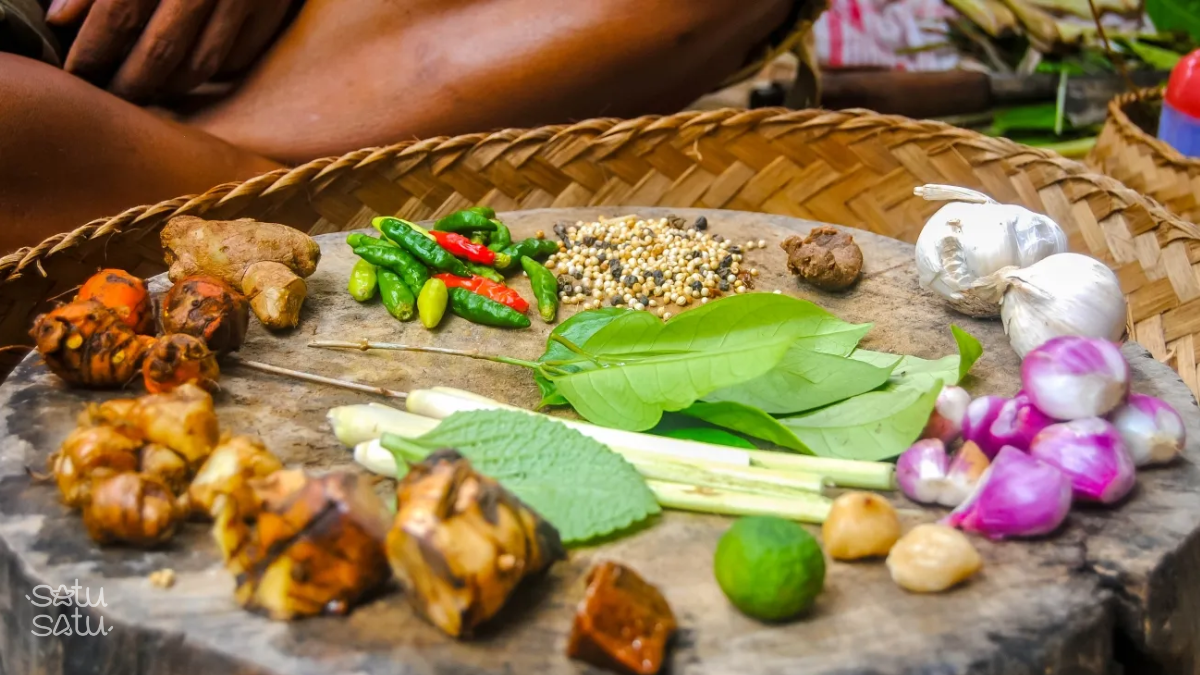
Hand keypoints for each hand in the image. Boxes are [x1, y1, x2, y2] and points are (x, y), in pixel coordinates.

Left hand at [47, 0, 293, 101]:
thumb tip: (60, 19)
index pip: (118, 17)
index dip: (92, 53)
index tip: (76, 74)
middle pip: (160, 53)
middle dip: (129, 84)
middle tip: (109, 96)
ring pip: (201, 66)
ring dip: (168, 87)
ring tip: (145, 90)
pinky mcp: (272, 9)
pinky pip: (237, 59)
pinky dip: (209, 73)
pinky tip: (186, 72)